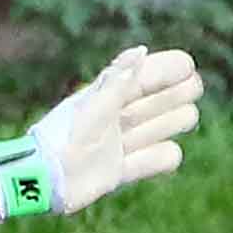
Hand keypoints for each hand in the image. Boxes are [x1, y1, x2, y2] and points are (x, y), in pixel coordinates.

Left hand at [0, 45, 206, 218]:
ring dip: (173, 121)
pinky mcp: (118, 171)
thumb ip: (118, 81)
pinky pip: (154, 161)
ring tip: (185, 116)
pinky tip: (168, 152)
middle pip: (159, 100)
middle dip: (176, 93)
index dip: (168, 68)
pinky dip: (163, 157)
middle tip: (191, 89)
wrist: (41, 182)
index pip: (145, 76)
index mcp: (107, 97)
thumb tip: (142, 50)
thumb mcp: (92, 108)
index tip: (188, 66)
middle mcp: (116, 118)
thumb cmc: (63, 139)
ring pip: (161, 127)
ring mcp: (119, 144)